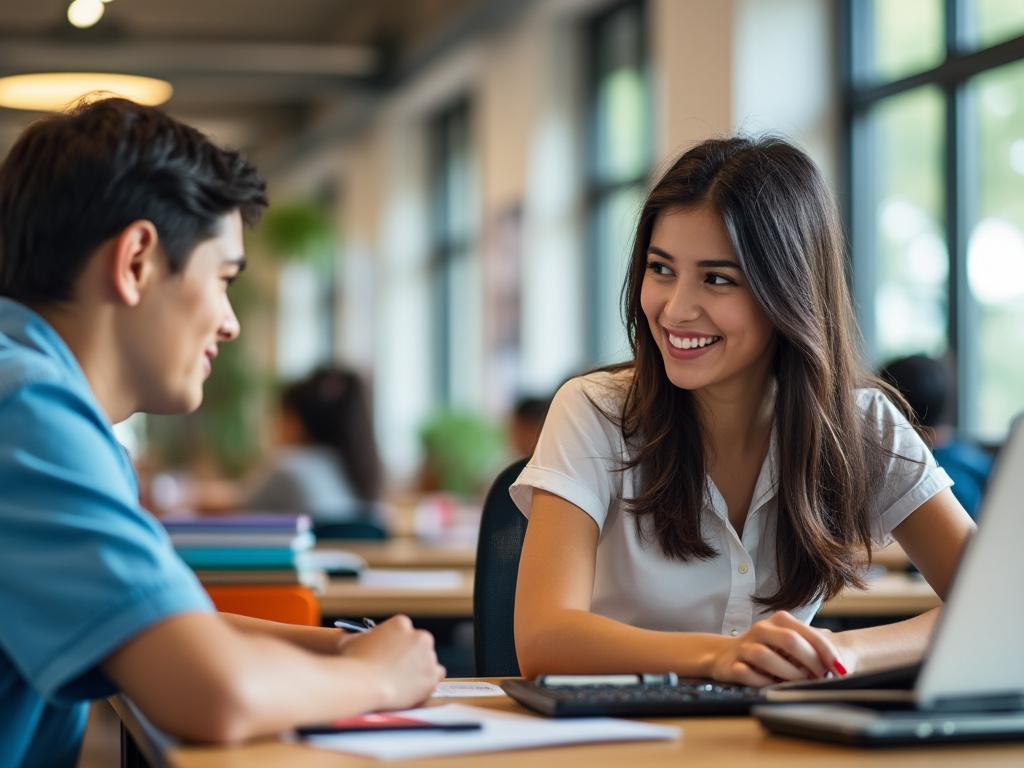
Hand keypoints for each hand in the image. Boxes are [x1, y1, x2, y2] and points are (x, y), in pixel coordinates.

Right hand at [338, 615, 445, 708]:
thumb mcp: (352, 640)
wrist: (363, 684)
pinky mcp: (432, 677)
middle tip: (395, 669)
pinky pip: (435, 676)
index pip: (403, 631)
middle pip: (418, 645)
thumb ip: (361, 637)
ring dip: (418, 668)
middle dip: (409, 655)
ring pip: (428, 660)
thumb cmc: (354, 661)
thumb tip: (357, 639)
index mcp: (402, 623)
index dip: (394, 644)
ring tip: (401, 680)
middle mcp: (419, 637)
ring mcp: (428, 657)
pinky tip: (413, 686)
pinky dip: (427, 681)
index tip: (388, 655)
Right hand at [709, 611, 850, 686]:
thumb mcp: (790, 644)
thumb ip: (811, 650)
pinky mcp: (731, 664)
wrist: (726, 655)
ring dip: (787, 673)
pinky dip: (762, 682)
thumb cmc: (768, 650)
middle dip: (810, 662)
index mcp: (779, 620)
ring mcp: (745, 646)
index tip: (840, 669)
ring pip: (765, 656)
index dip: (826, 652)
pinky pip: (746, 673)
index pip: (807, 633)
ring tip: (799, 683)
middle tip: (822, 678)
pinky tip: (772, 686)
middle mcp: (761, 629)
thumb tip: (839, 669)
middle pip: (789, 641)